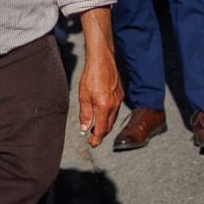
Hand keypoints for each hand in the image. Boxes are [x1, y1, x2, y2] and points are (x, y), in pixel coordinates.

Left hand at [75, 8, 122, 147]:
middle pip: (109, 126)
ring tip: (96, 127)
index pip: (102, 129)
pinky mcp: (120, 94)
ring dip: (105, 125)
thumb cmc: (91, 76)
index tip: (91, 144)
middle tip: (92, 137)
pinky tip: (102, 113)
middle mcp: (114, 104)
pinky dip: (109, 115)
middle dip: (101, 134)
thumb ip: (85, 114)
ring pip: (113, 118)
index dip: (96, 139)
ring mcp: (119, 99)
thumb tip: (85, 129)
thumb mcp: (83, 96)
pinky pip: (116, 109)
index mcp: (104, 106)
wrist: (102, 59)